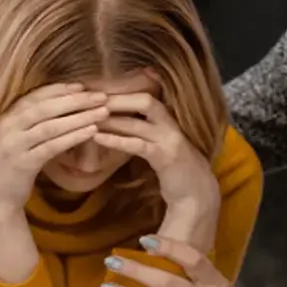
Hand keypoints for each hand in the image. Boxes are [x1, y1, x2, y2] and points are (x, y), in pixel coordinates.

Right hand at [0, 83, 108, 214]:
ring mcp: (15, 145)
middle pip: (46, 107)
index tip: (82, 86)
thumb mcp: (17, 140)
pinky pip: (52, 146)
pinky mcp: (23, 164)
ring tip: (102, 112)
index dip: (59, 89)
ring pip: (51, 126)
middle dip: (75, 100)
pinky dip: (73, 137)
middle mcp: (9, 128)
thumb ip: (31, 124)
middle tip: (100, 96)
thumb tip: (62, 108)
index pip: (35, 96)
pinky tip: (91, 132)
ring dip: (79, 117)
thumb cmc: (10, 167)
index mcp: (7, 118)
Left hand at [94, 92, 219, 211]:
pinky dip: (115, 140)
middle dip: (117, 98)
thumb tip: (122, 123)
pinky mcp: (165, 157)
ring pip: (137, 122)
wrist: (198, 196)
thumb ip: (146, 133)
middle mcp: (171, 125)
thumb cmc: (177, 172)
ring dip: (111, 118)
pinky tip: (98, 138)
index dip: (124, 92)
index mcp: (169, 120)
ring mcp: (169, 140)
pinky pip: (136, 145)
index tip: (100, 90)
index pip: (147, 96)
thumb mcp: (161, 147)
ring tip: (88, 116)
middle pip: (144, 100)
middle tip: (92, 98)